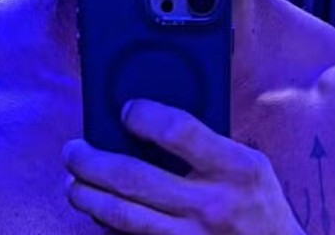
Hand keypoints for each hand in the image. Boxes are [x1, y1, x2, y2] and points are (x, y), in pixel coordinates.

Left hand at [62, 99, 303, 234]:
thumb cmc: (262, 209)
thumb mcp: (251, 166)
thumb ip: (209, 146)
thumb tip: (150, 124)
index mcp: (236, 168)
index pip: (178, 131)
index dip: (145, 116)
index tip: (126, 111)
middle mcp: (212, 203)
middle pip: (133, 177)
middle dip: (91, 162)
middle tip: (73, 151)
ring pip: (122, 216)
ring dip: (87, 197)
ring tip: (73, 184)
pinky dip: (106, 226)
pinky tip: (97, 213)